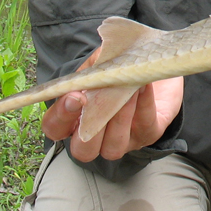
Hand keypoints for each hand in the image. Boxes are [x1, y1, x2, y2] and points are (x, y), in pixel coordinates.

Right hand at [41, 46, 183, 161]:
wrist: (155, 63)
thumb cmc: (122, 64)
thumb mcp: (102, 60)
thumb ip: (93, 66)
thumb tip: (94, 68)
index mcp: (76, 117)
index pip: (55, 128)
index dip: (60, 117)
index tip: (75, 96)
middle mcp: (97, 136)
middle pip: (82, 150)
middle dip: (89, 126)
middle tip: (98, 98)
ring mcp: (124, 139)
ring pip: (113, 146)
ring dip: (118, 117)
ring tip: (125, 87)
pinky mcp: (149, 134)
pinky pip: (144, 127)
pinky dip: (143, 105)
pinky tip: (143, 86)